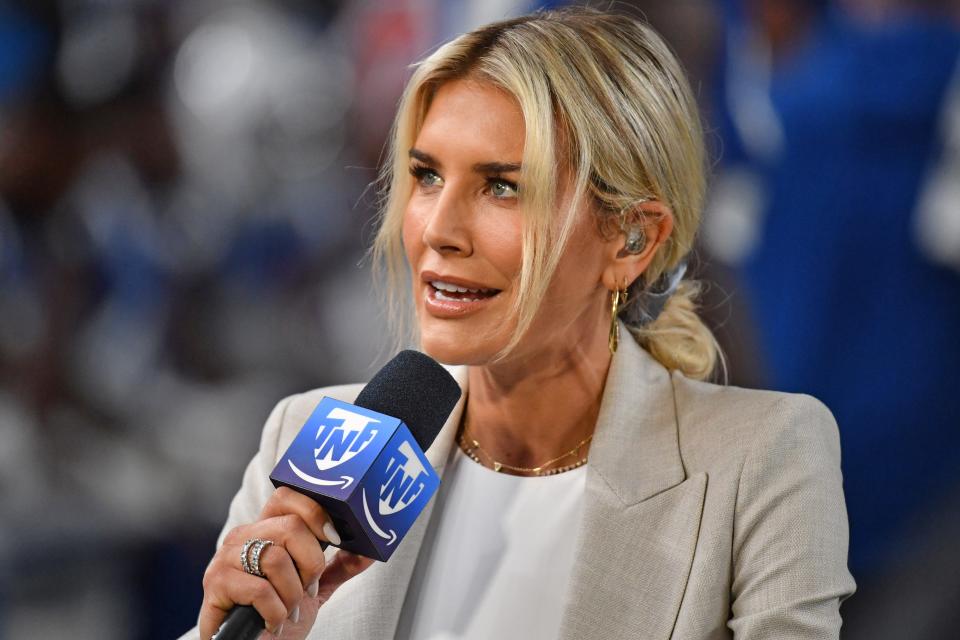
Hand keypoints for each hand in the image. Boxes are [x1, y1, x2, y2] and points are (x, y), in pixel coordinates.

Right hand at [198, 487, 373, 639]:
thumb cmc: (278, 616)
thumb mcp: (314, 589)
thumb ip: (337, 567)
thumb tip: (370, 551)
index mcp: (266, 530)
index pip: (287, 496)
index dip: (314, 510)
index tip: (333, 536)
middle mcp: (243, 536)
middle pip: (291, 526)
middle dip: (310, 564)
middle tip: (306, 589)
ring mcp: (226, 558)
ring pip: (276, 558)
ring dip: (292, 594)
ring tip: (288, 610)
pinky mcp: (215, 583)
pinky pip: (259, 590)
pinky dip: (275, 612)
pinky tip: (273, 622)